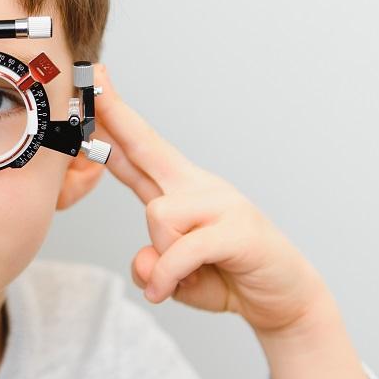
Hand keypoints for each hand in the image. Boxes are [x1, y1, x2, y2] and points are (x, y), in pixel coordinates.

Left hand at [93, 64, 328, 334]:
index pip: (139, 150)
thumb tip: (145, 261)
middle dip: (116, 114)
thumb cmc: (227, 277)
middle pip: (148, 145)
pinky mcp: (239, 230)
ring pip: (158, 215)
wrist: (286, 300)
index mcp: (181, 190)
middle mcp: (199, 187)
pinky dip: (169, 276)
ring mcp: (222, 204)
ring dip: (161, 256)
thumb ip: (149, 265)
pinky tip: (169, 290)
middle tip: (93, 78)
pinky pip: (183, 249)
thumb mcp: (172, 277)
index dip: (114, 120)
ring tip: (182, 276)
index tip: (94, 85)